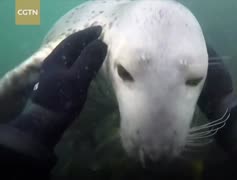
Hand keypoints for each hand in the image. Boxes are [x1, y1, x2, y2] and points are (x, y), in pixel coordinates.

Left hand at [8, 26, 107, 148]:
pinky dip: (82, 60)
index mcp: (57, 58)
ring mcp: (55, 72)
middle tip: (100, 37)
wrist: (47, 120)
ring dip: (83, 50)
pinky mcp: (58, 82)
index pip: (74, 40)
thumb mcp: (78, 78)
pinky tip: (87, 65)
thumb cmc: (63, 99)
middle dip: (86, 40)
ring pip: (71, 55)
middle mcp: (54, 62)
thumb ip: (89, 59)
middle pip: (71, 46)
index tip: (101, 30)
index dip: (87, 34)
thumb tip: (101, 43)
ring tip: (96, 48)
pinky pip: (72, 64)